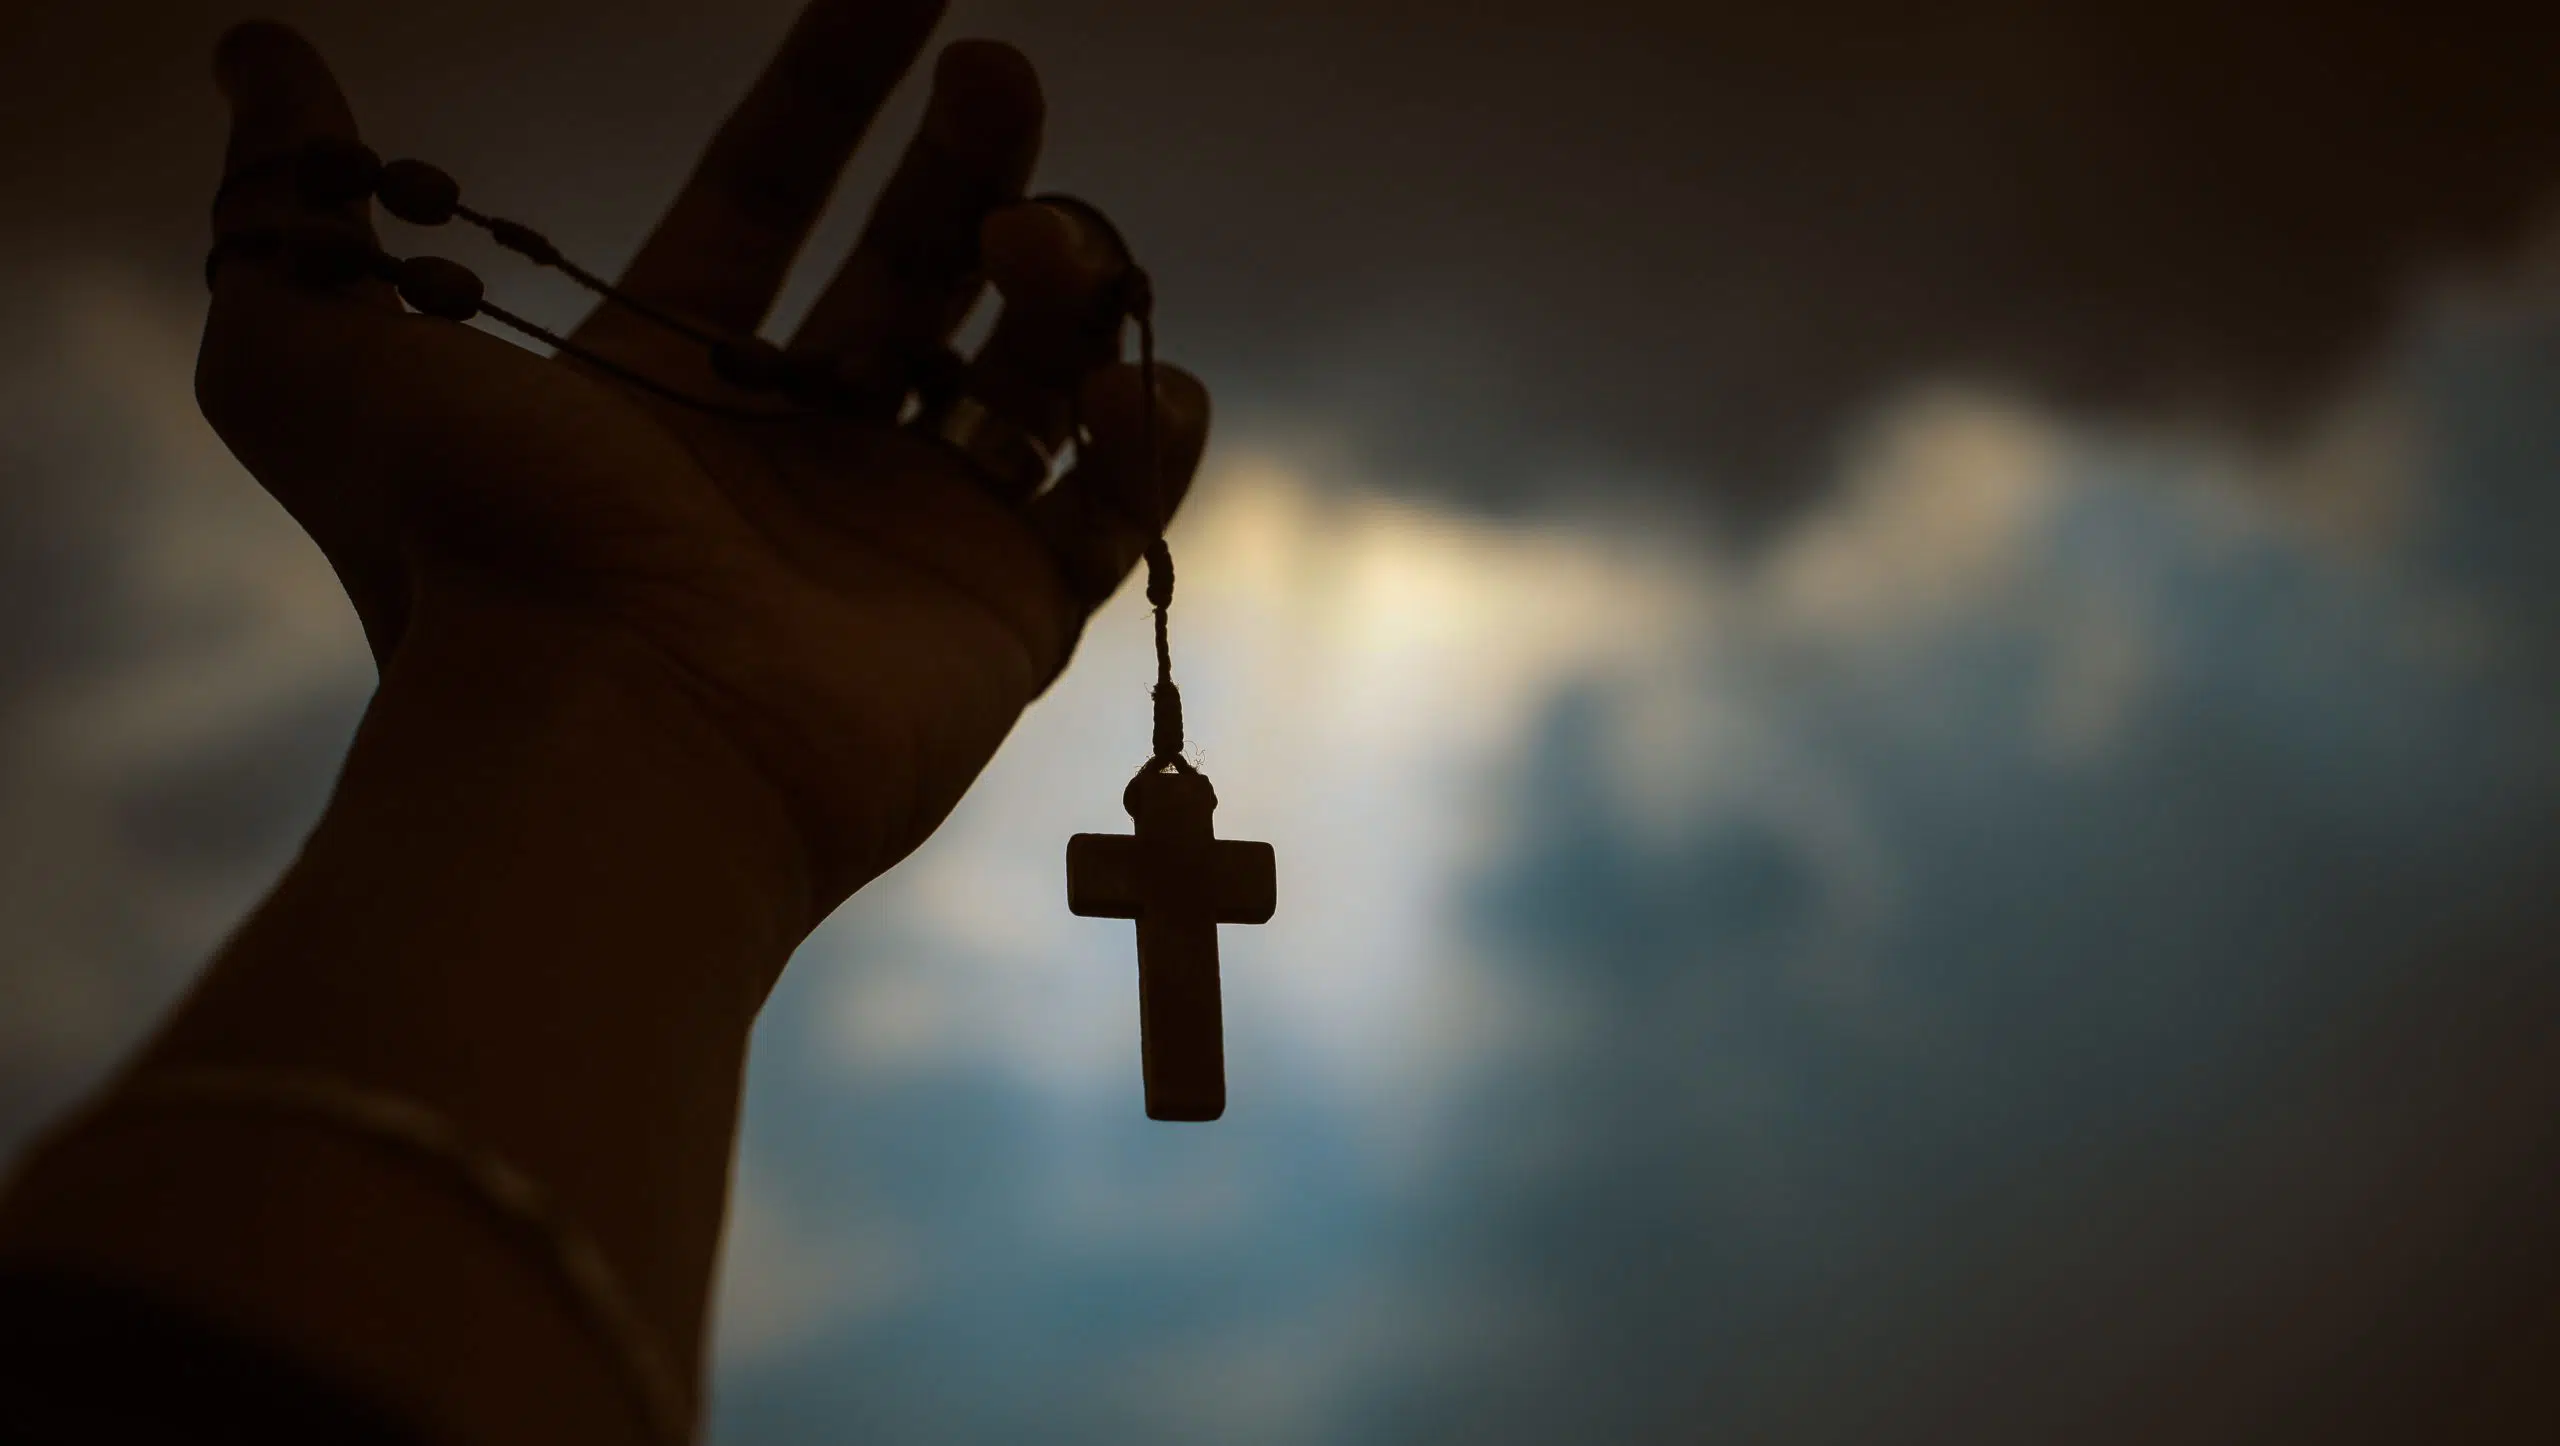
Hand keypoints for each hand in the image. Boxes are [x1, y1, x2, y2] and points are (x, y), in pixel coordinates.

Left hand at [196, 3, 1208, 914]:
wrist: (610, 740)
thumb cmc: (472, 554)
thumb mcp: (313, 358)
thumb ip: (290, 200)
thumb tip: (256, 56)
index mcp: (670, 383)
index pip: (771, 192)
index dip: (834, 83)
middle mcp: (798, 449)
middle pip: (919, 262)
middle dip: (970, 158)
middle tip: (999, 78)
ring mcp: (910, 536)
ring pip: (1027, 368)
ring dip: (1061, 278)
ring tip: (1040, 248)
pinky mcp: (1005, 620)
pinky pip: (1112, 512)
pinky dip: (1148, 439)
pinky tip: (1132, 383)